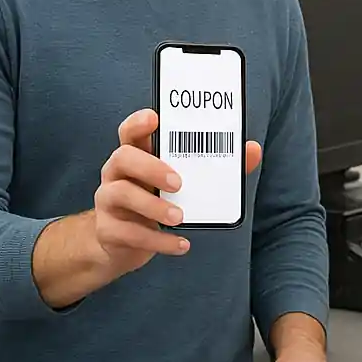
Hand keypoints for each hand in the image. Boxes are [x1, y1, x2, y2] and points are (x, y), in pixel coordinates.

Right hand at [94, 108, 261, 275]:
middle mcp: (117, 173)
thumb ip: (217, 166)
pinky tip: (181, 244)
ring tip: (180, 217)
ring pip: (121, 195)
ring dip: (153, 206)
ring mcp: (108, 202)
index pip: (130, 131)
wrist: (123, 244)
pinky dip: (158, 240)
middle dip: (150, 167)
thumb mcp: (183, 183)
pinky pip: (130, 233)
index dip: (138, 123)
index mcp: (136, 155)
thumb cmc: (159, 201)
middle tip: (178, 182)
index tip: (155, 118)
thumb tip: (252, 150)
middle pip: (123, 157)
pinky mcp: (109, 230)